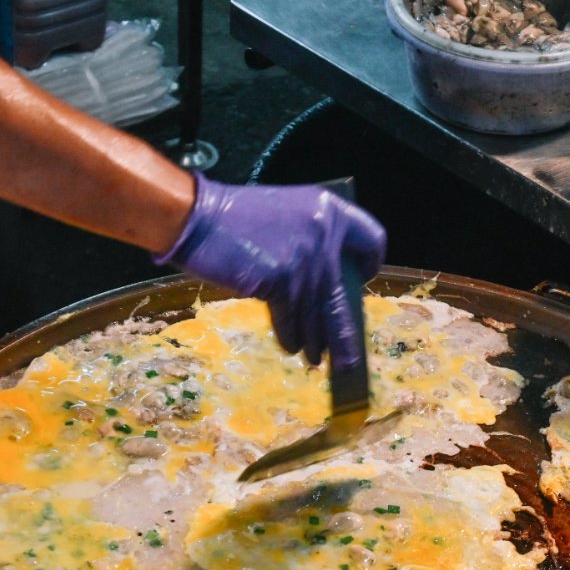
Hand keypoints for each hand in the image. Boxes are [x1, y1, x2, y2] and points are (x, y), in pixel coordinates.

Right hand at [154, 173, 386, 368]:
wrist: (199, 216)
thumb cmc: (234, 215)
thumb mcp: (286, 213)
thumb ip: (310, 239)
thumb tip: (324, 285)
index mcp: (330, 209)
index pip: (370, 239)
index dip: (369, 265)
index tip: (360, 283)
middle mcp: (325, 234)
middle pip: (343, 296)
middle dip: (345, 334)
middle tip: (349, 358)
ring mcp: (305, 260)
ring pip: (317, 314)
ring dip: (315, 342)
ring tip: (315, 360)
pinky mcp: (282, 281)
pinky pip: (291, 318)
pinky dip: (290, 335)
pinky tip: (291, 347)